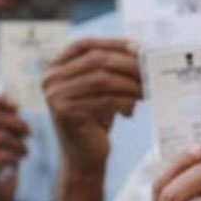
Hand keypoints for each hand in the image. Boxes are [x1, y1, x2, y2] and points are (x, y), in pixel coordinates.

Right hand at [0, 95, 28, 199]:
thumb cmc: (2, 151)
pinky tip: (17, 160)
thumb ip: (6, 114)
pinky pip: (1, 155)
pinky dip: (15, 156)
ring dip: (19, 142)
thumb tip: (12, 105)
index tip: (17, 107)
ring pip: (0, 135)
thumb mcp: (5, 129)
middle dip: (16, 122)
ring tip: (24, 149)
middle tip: (29, 132)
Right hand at [43, 38, 141, 171]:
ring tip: (146, 92)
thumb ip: (111, 68)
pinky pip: (104, 100)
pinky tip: (130, 111)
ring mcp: (55, 95)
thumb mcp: (100, 89)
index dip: (112, 43)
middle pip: (96, 60)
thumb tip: (140, 51)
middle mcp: (50, 78)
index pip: (85, 44)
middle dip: (127, 64)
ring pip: (102, 79)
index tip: (139, 48)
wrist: (83, 157)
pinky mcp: (65, 112)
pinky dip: (123, 102)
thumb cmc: (95, 119)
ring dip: (130, 84)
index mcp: (55, 67)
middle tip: (150, 72)